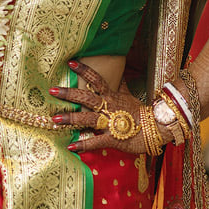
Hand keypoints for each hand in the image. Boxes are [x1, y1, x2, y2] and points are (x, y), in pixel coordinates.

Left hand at [48, 60, 167, 156]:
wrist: (156, 129)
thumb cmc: (141, 113)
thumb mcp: (130, 96)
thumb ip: (122, 87)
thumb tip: (121, 75)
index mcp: (112, 96)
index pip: (96, 79)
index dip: (84, 70)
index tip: (70, 62)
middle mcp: (108, 107)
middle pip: (86, 97)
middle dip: (68, 94)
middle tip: (52, 90)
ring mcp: (109, 123)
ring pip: (86, 118)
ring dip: (70, 119)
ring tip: (55, 119)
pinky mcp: (112, 138)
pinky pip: (95, 141)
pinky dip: (83, 144)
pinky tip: (70, 146)